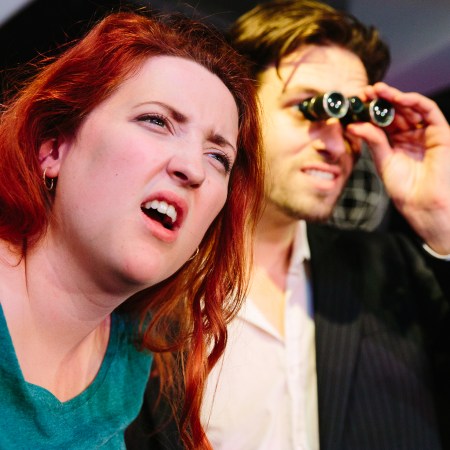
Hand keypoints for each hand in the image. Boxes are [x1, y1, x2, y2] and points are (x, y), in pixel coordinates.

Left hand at [346, 82, 449, 253]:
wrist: (420, 203)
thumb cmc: (403, 187)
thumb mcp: (382, 160)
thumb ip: (372, 140)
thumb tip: (352, 125)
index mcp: (395, 141)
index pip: (383, 119)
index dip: (371, 109)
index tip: (356, 101)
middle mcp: (410, 134)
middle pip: (396, 110)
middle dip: (381, 99)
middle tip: (365, 92)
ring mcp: (424, 132)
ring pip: (410, 107)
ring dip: (394, 96)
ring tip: (378, 92)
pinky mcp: (440, 132)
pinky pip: (429, 111)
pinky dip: (414, 101)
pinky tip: (398, 98)